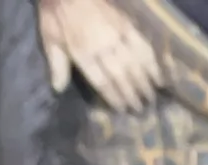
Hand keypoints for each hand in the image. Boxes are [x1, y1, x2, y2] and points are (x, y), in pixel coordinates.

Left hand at [39, 0, 161, 107]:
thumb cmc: (56, 12)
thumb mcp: (50, 37)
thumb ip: (57, 63)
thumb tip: (58, 88)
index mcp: (82, 52)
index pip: (102, 82)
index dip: (114, 97)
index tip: (122, 109)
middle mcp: (102, 46)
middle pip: (121, 76)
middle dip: (132, 94)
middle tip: (141, 109)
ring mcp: (116, 34)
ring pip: (134, 64)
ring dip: (144, 82)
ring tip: (151, 97)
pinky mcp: (126, 23)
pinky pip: (142, 45)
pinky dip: (151, 62)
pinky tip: (158, 74)